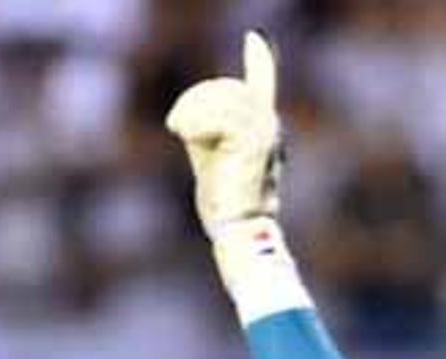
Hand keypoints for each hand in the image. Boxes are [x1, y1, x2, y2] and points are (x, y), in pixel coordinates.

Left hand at [164, 32, 282, 235]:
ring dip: (192, 110)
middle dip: (196, 98)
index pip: (262, 84)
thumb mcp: (211, 159)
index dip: (259, 61)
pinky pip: (217, 115)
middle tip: (177, 122)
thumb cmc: (224, 205)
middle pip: (227, 88)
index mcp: (262, 127)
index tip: (253, 39)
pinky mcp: (253, 141)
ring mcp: (264, 131)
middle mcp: (269, 124)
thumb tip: (185, 117)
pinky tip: (183, 133)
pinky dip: (194, 121)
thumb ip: (208, 132)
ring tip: (178, 128)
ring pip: (222, 97)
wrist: (239, 231)